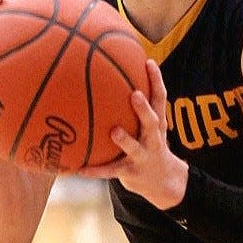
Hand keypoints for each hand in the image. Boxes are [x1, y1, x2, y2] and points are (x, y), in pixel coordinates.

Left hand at [80, 59, 187, 207]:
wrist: (162, 180)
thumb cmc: (148, 143)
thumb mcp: (149, 125)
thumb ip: (136, 105)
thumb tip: (110, 71)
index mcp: (157, 123)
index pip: (160, 98)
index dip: (156, 80)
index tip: (148, 62)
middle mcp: (153, 138)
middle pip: (152, 121)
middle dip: (144, 109)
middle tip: (135, 94)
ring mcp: (143, 156)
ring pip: (134, 147)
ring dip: (125, 139)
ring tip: (114, 131)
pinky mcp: (131, 173)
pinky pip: (111, 171)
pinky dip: (95, 170)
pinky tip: (79, 169)